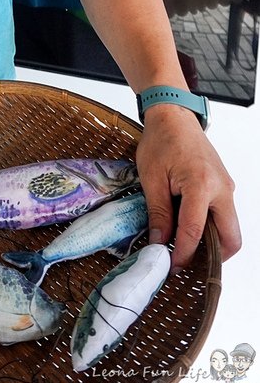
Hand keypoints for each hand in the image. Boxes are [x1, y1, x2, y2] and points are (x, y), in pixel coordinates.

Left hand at [136, 104, 240, 271]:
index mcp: (201, 185)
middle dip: (212, 257)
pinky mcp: (224, 186)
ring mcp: (227, 188)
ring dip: (212, 242)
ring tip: (184, 248)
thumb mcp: (151, 178)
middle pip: (231, 238)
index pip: (195, 231)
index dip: (182, 254)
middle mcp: (222, 189)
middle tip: (186, 264)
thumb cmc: (161, 140)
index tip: (170, 267)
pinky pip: (224, 215)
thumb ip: (158, 213)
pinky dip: (211, 228)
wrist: (174, 116)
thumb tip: (159, 243)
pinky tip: (189, 230)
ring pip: (230, 228)